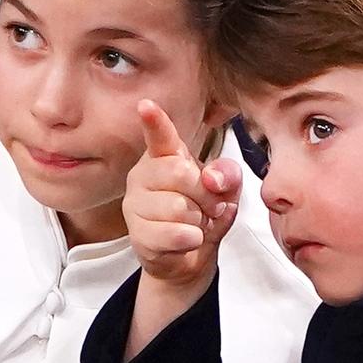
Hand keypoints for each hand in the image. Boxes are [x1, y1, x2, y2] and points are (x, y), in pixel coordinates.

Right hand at [124, 99, 242, 289]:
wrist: (189, 257)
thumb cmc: (203, 213)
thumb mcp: (225, 190)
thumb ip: (227, 175)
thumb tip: (212, 179)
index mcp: (164, 156)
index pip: (159, 136)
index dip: (154, 121)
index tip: (146, 105)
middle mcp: (143, 175)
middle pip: (181, 174)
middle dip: (206, 195)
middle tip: (210, 207)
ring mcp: (135, 204)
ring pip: (179, 208)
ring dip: (199, 221)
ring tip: (194, 224)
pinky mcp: (137, 234)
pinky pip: (174, 234)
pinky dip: (192, 239)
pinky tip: (188, 239)